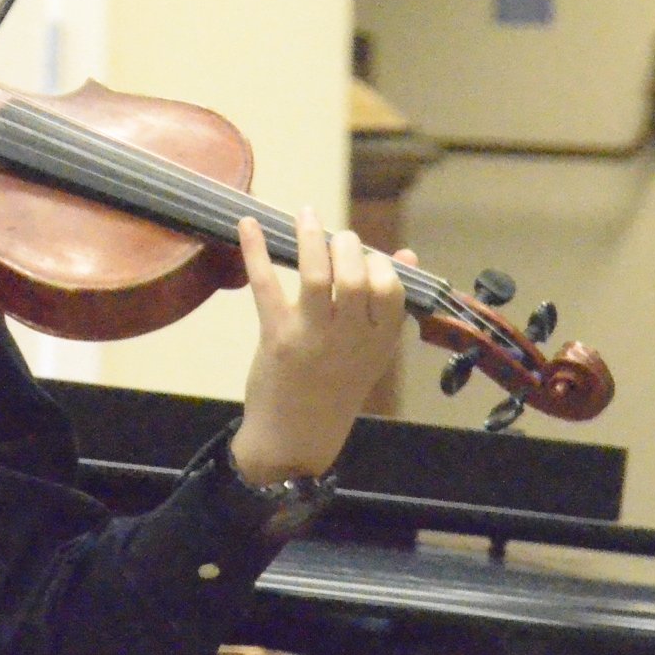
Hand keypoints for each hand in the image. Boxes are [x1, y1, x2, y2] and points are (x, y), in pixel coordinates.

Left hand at [228, 205, 412, 481]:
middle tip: (337, 237)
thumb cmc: (336, 387)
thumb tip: (406, 253)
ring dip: (311, 238)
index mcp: (379, 341)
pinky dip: (255, 250)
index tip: (365, 257)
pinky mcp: (277, 336)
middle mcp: (350, 337)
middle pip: (357, 276)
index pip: (392, 288)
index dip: (379, 264)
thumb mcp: (373, 352)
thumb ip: (390, 305)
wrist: (296, 438)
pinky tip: (248, 223)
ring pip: (318, 275)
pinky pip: (267, 285)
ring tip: (306, 215)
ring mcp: (313, 336)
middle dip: (347, 245)